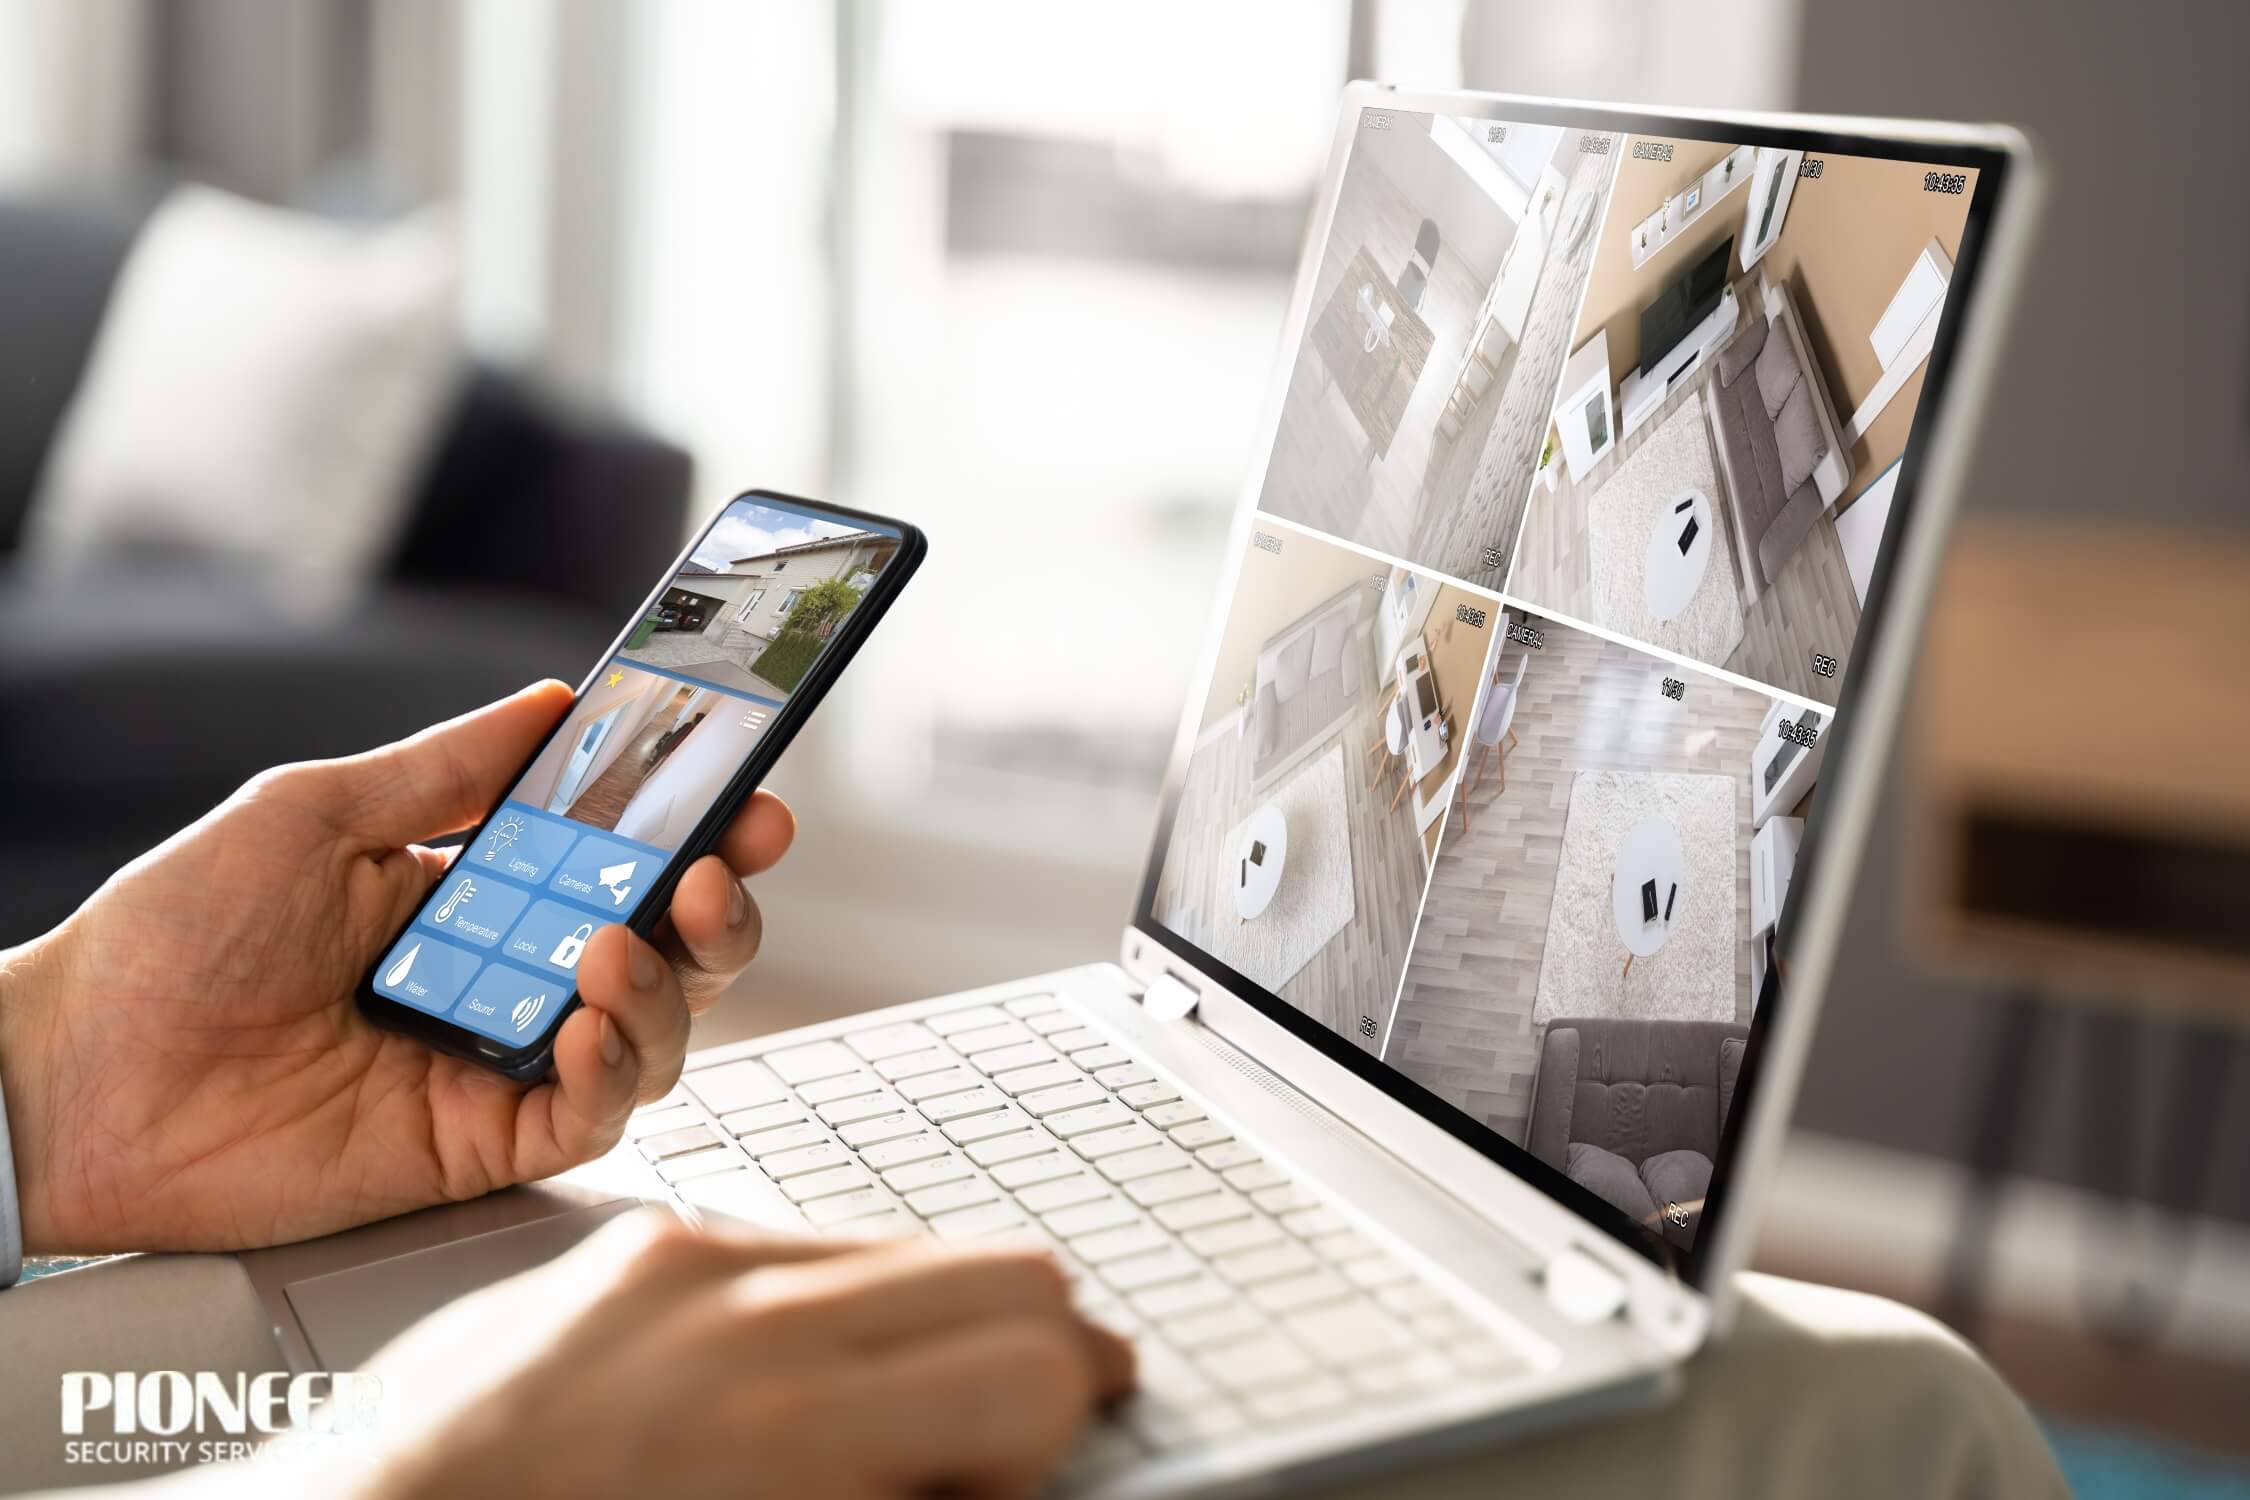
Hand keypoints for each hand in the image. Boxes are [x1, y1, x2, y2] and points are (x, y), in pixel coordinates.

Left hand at [0, 682, 794, 1252]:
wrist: (75, 1079)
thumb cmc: (167, 941)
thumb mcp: (313, 814)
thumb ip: (445, 767)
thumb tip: (552, 702)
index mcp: (475, 894)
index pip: (619, 863)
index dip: (697, 834)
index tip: (747, 801)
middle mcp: (504, 979)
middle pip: (667, 951)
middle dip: (719, 910)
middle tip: (717, 872)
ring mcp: (496, 1065)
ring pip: (652, 1036)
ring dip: (669, 986)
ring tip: (621, 947)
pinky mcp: (476, 1147)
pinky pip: (589, 1117)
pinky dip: (611, 1071)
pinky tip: (584, 1029)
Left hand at [361, 1213, 1135, 1499]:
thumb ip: (908, 1499)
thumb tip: (1007, 1472)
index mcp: (786, 1426)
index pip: (1043, 1358)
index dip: (1067, 1430)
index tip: (1038, 1469)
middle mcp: (744, 1310)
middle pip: (1010, 1271)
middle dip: (1035, 1361)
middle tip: (999, 1442)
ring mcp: (681, 1260)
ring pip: (911, 1246)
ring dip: (933, 1329)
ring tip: (882, 1423)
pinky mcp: (631, 1244)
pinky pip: (799, 1244)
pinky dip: (831, 1310)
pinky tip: (782, 1388)